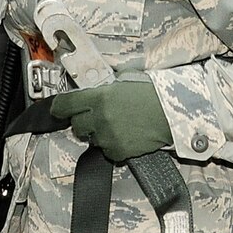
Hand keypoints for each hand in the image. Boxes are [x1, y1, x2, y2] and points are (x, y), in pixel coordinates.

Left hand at [49, 76, 174, 163]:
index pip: (65, 104)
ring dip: (100, 134)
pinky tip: (126, 137)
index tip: (58, 109)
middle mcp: (100, 117)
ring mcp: (108, 136)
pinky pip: (108, 152)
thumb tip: (95, 89)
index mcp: (98, 97)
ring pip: (93, 140)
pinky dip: (114, 147)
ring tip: (117, 126)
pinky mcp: (119, 150)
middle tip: (97, 117)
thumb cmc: (153, 93)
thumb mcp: (125, 80)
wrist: (174, 112)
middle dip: (84, 122)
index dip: (60, 107)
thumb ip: (105, 86)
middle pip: (77, 125)